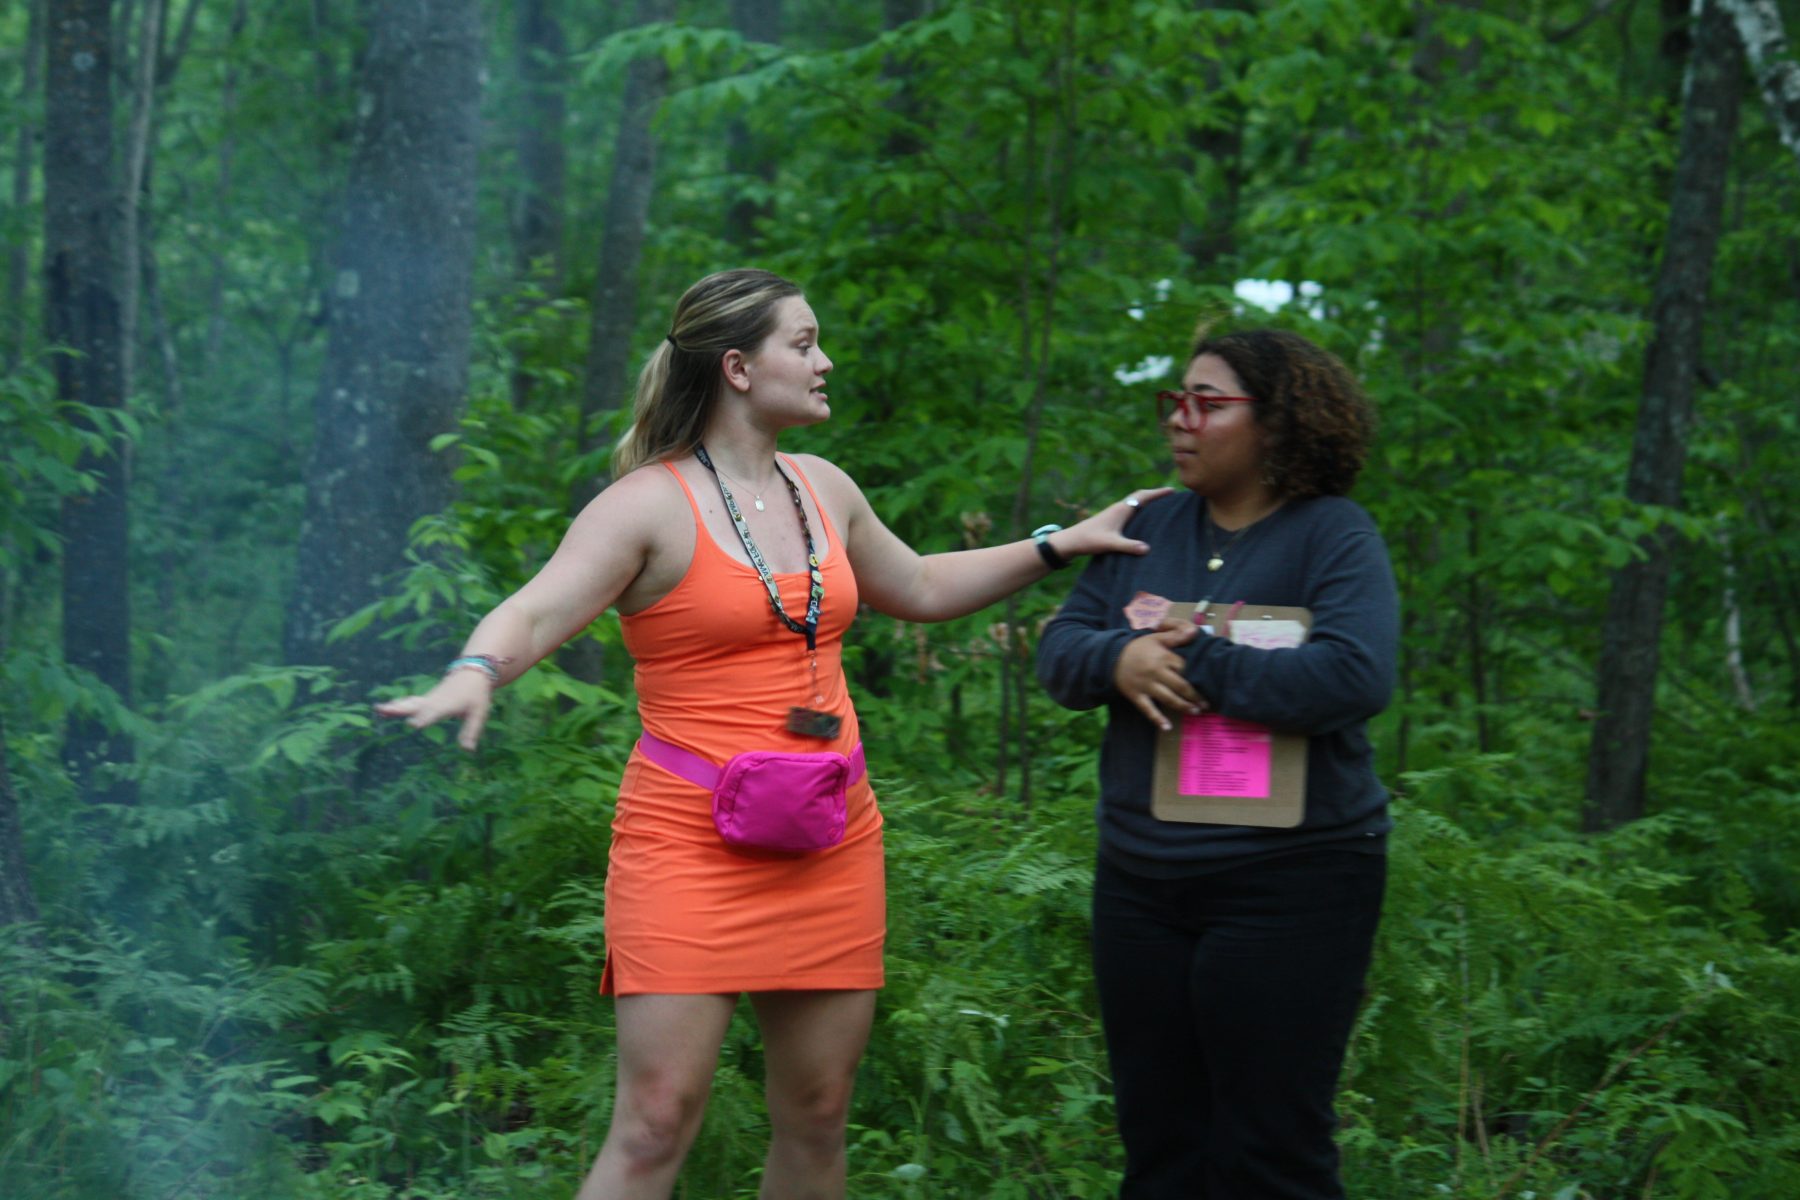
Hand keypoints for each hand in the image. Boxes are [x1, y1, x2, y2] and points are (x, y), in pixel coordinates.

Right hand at [373, 669, 494, 750]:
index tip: (413, 724)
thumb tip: (468, 750)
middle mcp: (435, 701)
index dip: (424, 718)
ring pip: (409, 702)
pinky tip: (384, 709)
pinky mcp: (426, 699)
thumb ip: (471, 731)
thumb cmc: (477, 694)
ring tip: (378, 710)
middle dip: (400, 708)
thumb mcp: (479, 713)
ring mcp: (429, 698)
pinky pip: (410, 702)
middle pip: (415, 705)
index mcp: (448, 704)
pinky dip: (397, 705)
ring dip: (394, 706)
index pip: (434, 712)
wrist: (473, 671)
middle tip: (383, 710)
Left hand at [1053, 488, 1173, 559]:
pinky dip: (1140, 509)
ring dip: (1147, 501)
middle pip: (1140, 496)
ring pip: (1134, 503)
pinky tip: (1142, 517)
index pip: (1142, 497)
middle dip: (1155, 495)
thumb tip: (1147, 549)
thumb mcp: (1110, 544)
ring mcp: (1114, 513)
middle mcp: (1118, 508)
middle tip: (1170, 494)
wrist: (1071, 540)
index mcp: (1120, 510)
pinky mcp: (1110, 519)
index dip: (1157, 493)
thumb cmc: (1089, 540)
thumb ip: (1128, 546)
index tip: (1172, 491)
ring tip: (1161, 504)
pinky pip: (1129, 509)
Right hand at [1113, 620, 1203, 730]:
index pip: (1185, 668)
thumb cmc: (1138, 648)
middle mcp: (1156, 672)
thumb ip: (1176, 636)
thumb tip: (1195, 631)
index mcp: (1163, 657)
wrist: (1111, 658)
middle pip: (1180, 686)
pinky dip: (1157, 719)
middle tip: (1206, 704)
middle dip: (1195, 696)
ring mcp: (1146, 686)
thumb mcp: (1156, 638)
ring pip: (1168, 699)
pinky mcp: (1137, 696)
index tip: (1209, 683)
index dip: (1198, 676)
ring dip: (1183, 707)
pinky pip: (1148, 710)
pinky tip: (1167, 727)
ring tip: (1195, 711)